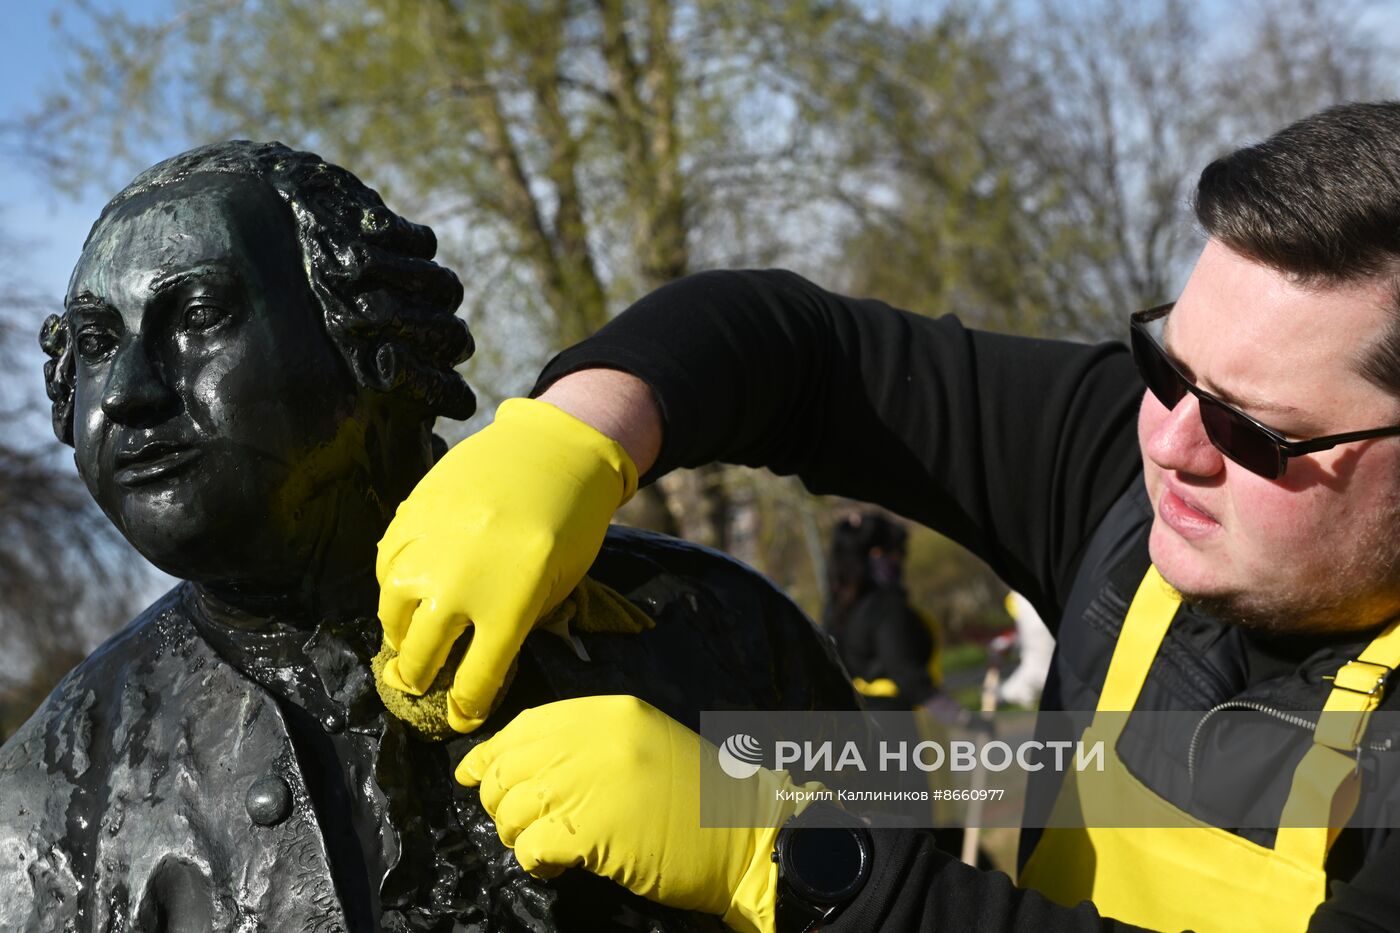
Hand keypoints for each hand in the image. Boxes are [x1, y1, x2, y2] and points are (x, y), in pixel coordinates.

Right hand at [376, 398, 636, 731]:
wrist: (551, 451)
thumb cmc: (571, 523)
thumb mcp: (559, 586)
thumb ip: (516, 624)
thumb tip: (476, 655)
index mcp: (506, 609)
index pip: (472, 683)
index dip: (464, 710)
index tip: (460, 718)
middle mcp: (458, 586)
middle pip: (419, 658)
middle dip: (417, 681)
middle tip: (417, 686)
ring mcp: (428, 551)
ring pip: (392, 615)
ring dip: (399, 634)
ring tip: (407, 639)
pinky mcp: (410, 519)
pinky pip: (386, 567)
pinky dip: (393, 586)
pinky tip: (406, 589)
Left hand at [457, 695, 819, 932]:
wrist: (748, 836)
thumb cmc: (699, 796)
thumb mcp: (643, 744)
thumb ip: (586, 744)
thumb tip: (516, 765)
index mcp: (609, 711)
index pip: (526, 724)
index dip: (491, 752)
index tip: (471, 773)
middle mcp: (595, 738)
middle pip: (510, 766)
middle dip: (499, 799)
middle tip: (517, 823)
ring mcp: (592, 782)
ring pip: (513, 808)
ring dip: (516, 835)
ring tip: (540, 847)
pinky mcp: (593, 832)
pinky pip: (532, 846)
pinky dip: (533, 862)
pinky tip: (554, 867)